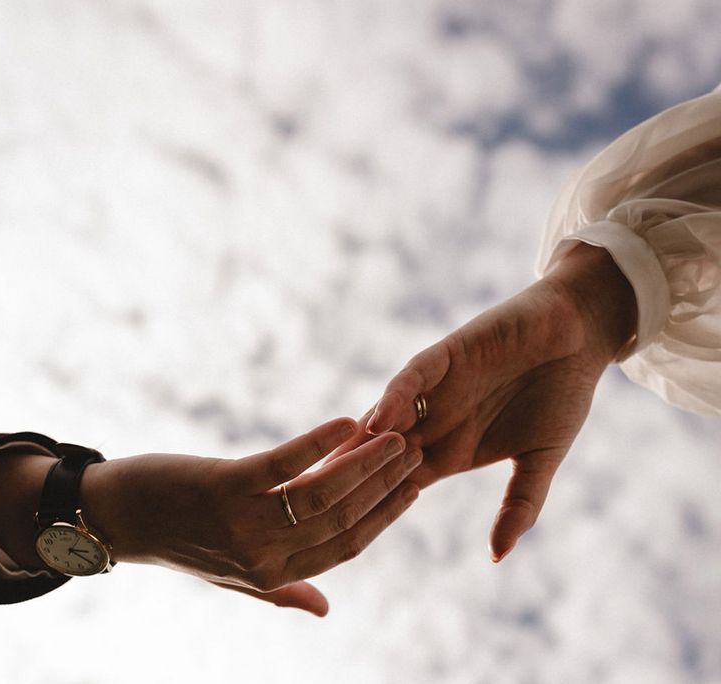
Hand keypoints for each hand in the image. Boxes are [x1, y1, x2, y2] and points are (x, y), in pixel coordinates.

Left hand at [81, 418, 421, 615]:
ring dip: (362, 464)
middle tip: (412, 450)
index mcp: (273, 576)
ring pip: (322, 495)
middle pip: (342, 519)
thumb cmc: (181, 541)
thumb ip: (283, 589)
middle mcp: (263, 557)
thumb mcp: (235, 574)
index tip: (413, 485)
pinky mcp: (223, 486)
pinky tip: (345, 423)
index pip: (347, 547)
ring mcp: (243, 522)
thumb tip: (325, 610)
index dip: (384, 516)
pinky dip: (318, 443)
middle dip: (383, 484)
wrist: (115, 519)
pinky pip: (283, 465)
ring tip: (390, 436)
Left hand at [342, 244, 636, 561]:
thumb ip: (520, 504)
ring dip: (365, 441)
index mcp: (451, 452)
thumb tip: (498, 557)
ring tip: (338, 467)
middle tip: (319, 506)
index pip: (402, 485)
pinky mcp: (443, 356)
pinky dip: (396, 396)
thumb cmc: (561, 397)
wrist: (576, 337)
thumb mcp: (541, 458)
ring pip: (388, 417)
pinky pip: (412, 378)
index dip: (378, 508)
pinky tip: (382, 419)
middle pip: (381, 455)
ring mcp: (436, 390)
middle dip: (354, 478)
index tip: (346, 537)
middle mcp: (435, 423)